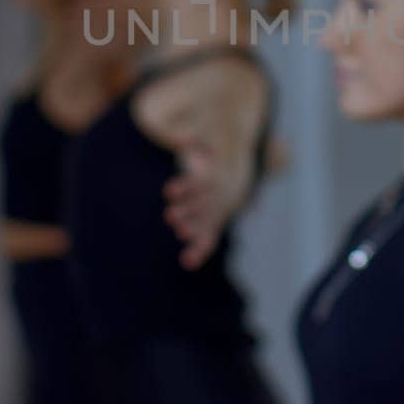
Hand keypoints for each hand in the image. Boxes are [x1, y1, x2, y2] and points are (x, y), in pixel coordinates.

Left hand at [163, 140, 249, 269]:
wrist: (235, 181)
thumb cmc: (212, 163)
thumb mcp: (207, 151)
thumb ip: (195, 146)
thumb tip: (186, 140)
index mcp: (211, 179)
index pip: (196, 183)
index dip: (183, 187)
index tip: (168, 192)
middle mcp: (215, 198)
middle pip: (200, 204)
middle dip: (186, 211)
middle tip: (169, 217)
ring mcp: (216, 213)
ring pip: (205, 223)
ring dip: (192, 230)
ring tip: (178, 234)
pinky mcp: (214, 225)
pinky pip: (208, 240)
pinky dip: (198, 252)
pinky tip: (187, 263)